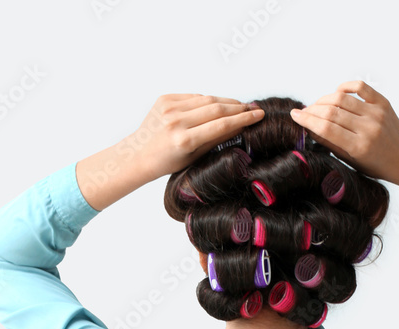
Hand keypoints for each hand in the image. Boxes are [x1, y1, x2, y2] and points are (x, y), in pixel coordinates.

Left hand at [126, 93, 264, 182]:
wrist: (140, 154)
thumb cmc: (168, 161)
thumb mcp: (195, 156)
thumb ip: (217, 139)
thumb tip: (240, 126)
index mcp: (185, 140)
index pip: (222, 124)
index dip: (243, 119)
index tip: (258, 115)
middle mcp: (176, 121)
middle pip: (216, 108)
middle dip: (237, 107)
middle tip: (252, 108)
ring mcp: (169, 107)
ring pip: (206, 98)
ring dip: (224, 101)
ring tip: (238, 106)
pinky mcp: (164, 98)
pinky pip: (192, 97)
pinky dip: (205, 100)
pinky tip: (215, 105)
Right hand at [289, 80, 398, 184]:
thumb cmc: (374, 164)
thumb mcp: (350, 160)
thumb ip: (330, 143)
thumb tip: (308, 128)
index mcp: (359, 147)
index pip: (326, 128)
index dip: (307, 120)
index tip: (295, 115)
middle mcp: (368, 128)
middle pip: (332, 112)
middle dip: (313, 109)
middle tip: (304, 111)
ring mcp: (376, 113)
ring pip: (342, 98)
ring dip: (325, 99)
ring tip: (317, 105)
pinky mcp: (382, 102)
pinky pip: (360, 87)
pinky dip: (344, 87)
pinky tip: (336, 93)